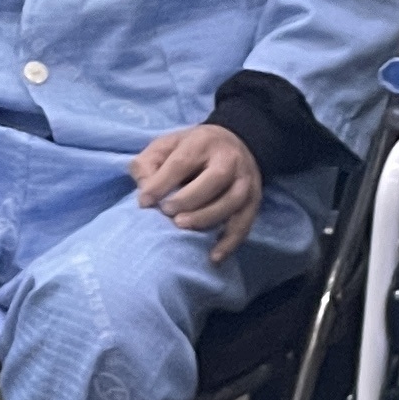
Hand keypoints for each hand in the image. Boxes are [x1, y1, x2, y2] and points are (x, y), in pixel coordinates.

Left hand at [131, 123, 262, 264]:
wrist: (232, 143)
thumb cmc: (190, 149)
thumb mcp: (165, 145)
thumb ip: (148, 164)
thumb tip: (144, 190)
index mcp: (202, 142)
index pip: (182, 162)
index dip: (162, 183)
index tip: (144, 202)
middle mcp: (229, 159)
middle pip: (214, 179)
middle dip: (188, 199)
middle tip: (167, 212)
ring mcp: (245, 181)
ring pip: (232, 201)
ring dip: (207, 218)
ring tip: (182, 227)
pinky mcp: (254, 201)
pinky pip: (244, 224)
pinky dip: (230, 242)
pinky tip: (213, 257)